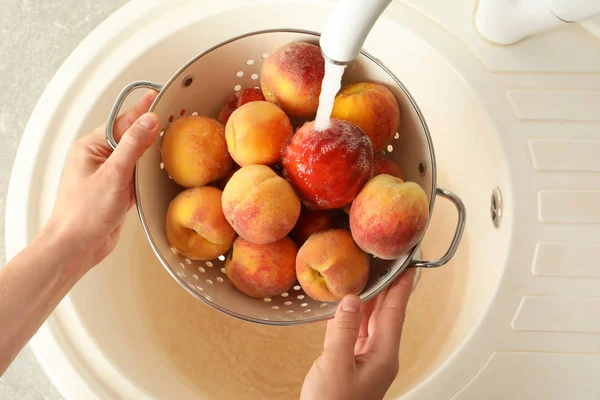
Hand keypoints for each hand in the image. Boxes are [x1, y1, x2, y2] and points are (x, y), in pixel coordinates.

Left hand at [47, 91, 159, 271]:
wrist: (77, 246)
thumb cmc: (85, 213)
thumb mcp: (113, 175)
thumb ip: (132, 146)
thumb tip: (149, 120)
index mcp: (91, 148)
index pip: (122, 122)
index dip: (142, 109)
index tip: (159, 94)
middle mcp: (98, 158)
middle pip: (130, 137)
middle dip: (150, 127)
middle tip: (172, 114)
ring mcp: (108, 175)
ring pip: (135, 156)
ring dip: (151, 149)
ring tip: (171, 137)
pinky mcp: (116, 191)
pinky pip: (136, 174)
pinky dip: (148, 170)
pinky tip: (160, 167)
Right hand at [301, 268, 415, 399]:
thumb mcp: (335, 366)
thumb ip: (342, 331)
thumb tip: (349, 301)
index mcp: (383, 355)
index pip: (395, 312)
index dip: (402, 287)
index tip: (409, 266)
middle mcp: (378, 355)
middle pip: (384, 314)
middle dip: (386, 288)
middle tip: (385, 262)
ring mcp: (364, 359)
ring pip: (368, 322)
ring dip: (367, 299)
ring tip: (366, 276)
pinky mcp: (349, 363)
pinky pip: (352, 332)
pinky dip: (349, 316)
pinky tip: (344, 304)